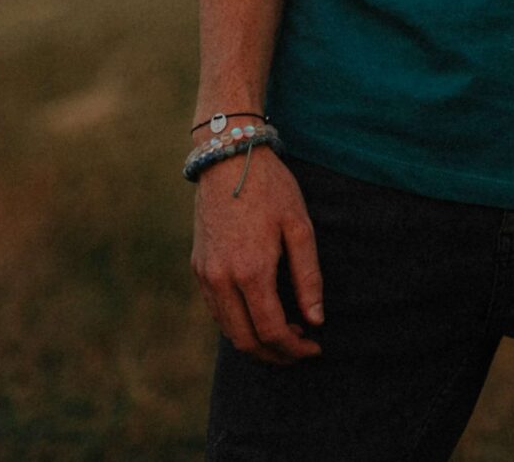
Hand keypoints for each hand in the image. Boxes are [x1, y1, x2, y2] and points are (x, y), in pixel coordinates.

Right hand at [191, 144, 324, 363]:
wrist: (228, 159)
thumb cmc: (271, 189)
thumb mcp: (300, 227)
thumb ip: (308, 277)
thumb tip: (316, 320)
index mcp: (250, 271)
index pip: (272, 330)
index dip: (294, 348)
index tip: (314, 348)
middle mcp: (221, 280)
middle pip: (245, 340)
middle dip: (275, 355)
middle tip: (300, 351)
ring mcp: (205, 275)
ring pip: (227, 330)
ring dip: (256, 342)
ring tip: (285, 335)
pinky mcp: (198, 268)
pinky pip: (216, 310)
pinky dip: (238, 324)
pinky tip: (261, 314)